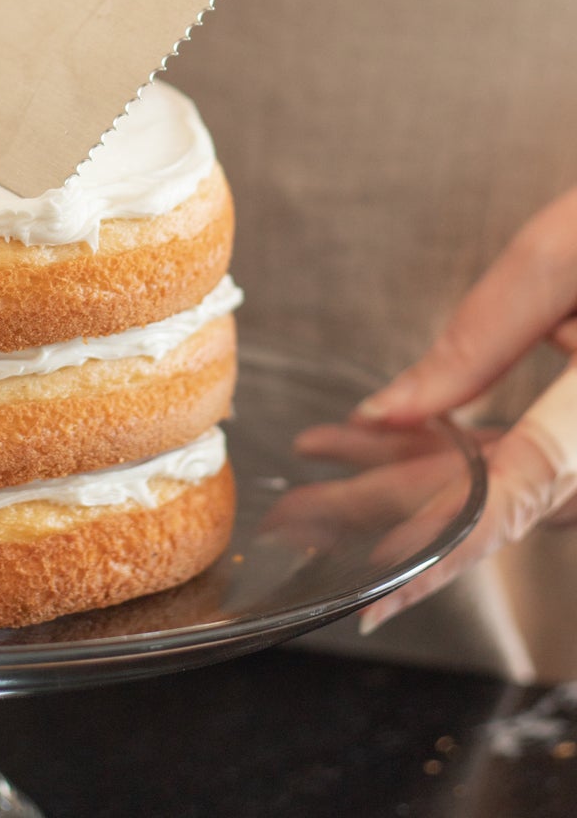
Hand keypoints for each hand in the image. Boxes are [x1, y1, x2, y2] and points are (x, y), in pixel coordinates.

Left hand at [349, 184, 576, 630]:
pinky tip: (386, 443)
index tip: (376, 588)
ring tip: (317, 474)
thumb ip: (476, 341)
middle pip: (496, 499)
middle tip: (297, 518)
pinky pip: (526, 461)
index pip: (518, 492)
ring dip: (412, 481)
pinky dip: (456, 456)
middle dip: (389, 513)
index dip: (444, 548)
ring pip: (506, 485)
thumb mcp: (558, 260)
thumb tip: (386, 410)